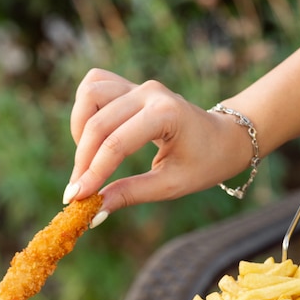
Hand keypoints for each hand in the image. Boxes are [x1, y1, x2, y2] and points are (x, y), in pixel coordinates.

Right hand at [63, 68, 249, 223]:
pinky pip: (94, 87)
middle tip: (76, 191)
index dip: (93, 173)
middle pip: (98, 123)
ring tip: (87, 160)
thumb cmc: (203, 163)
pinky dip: (84, 111)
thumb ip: (130, 194)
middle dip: (82, 160)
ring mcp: (138, 86)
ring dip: (79, 129)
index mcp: (166, 114)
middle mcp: (149, 93)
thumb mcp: (170, 185)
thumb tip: (94, 213)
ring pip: (89, 94)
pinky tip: (90, 138)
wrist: (224, 138)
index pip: (117, 144)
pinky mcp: (130, 87)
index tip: (75, 198)